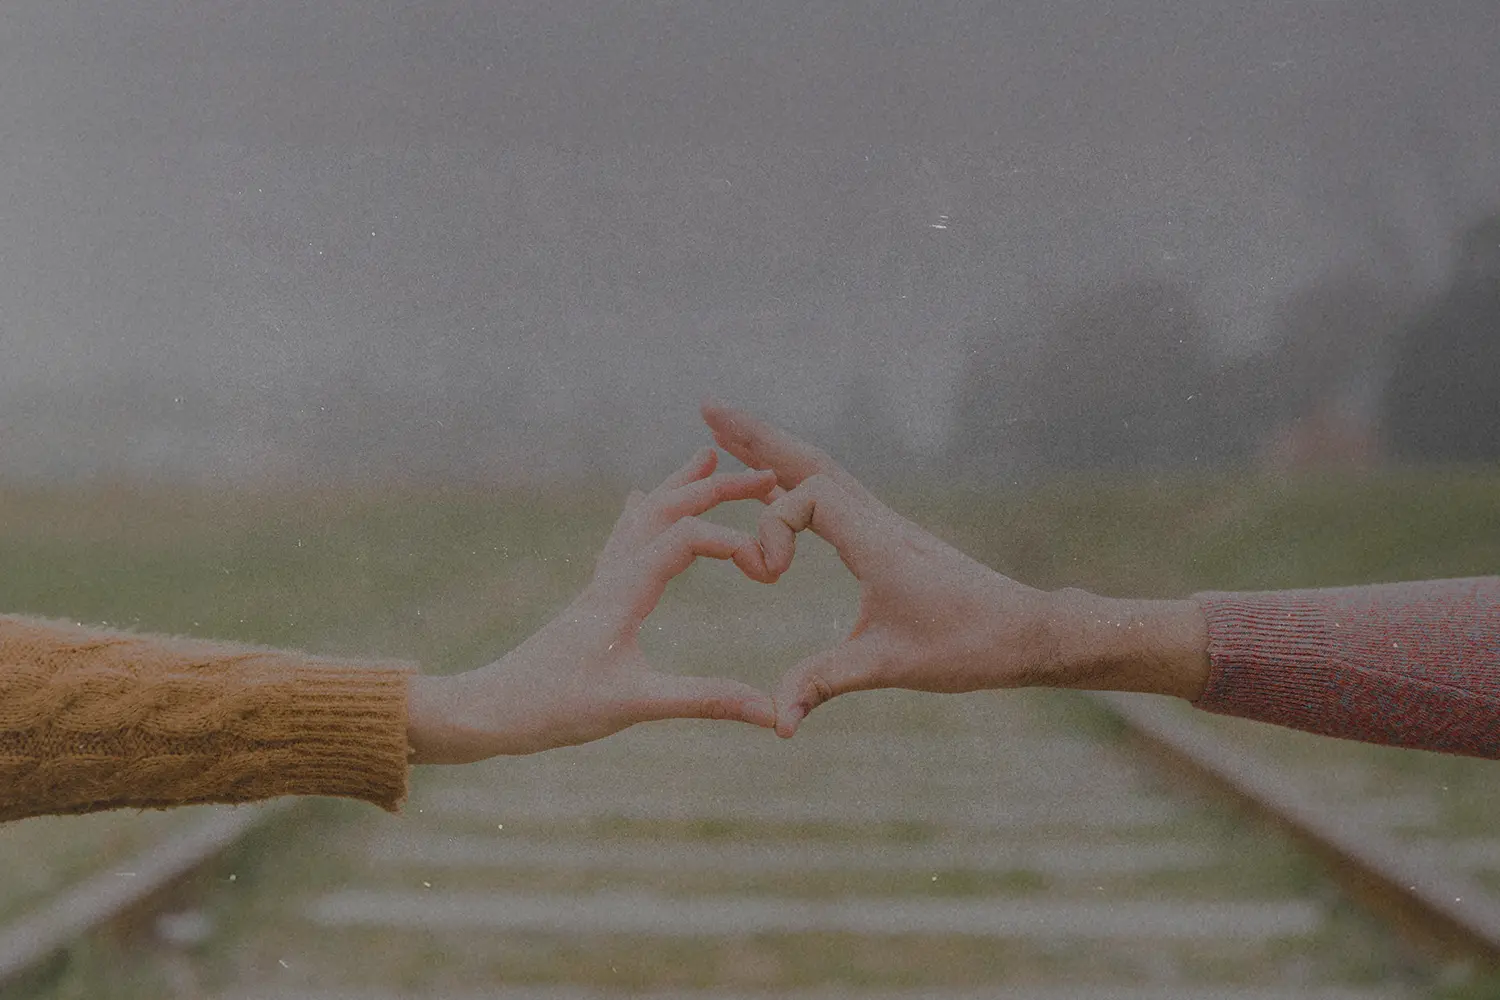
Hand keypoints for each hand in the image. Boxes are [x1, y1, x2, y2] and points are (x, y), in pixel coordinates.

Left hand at [407, 448, 778, 762]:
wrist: (491, 709)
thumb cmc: (555, 708)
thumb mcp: (636, 706)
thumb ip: (705, 700)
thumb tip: (771, 713)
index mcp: (623, 592)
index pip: (686, 538)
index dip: (735, 543)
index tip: (770, 572)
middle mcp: (611, 576)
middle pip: (666, 511)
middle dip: (716, 488)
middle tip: (764, 474)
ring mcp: (599, 584)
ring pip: (643, 517)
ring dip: (680, 487)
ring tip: (708, 458)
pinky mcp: (592, 598)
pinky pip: (622, 539)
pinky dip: (643, 512)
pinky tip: (637, 501)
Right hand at [701, 400, 1210, 736]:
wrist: (1026, 631)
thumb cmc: (967, 645)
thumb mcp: (890, 666)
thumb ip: (825, 682)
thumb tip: (778, 721)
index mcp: (876, 540)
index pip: (808, 494)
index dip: (773, 526)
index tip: (768, 576)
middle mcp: (878, 519)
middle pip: (809, 458)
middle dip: (756, 436)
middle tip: (709, 408)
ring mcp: (884, 523)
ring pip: (823, 469)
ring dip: (775, 449)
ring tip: (732, 431)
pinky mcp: (889, 536)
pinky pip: (835, 491)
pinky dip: (799, 476)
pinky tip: (783, 483)